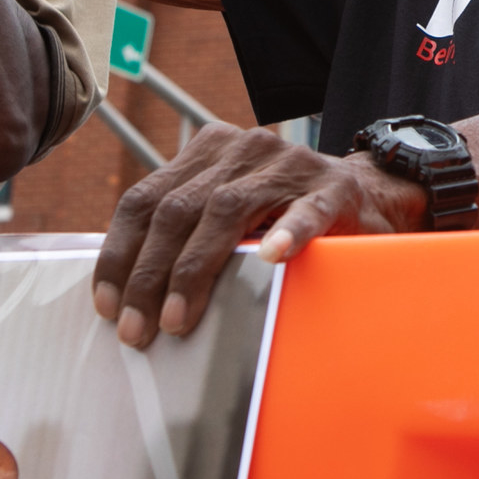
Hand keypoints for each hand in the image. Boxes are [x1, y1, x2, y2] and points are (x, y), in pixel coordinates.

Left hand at [94, 122, 422, 347]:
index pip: (145, 198)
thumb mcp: (229, 212)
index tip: (108, 305)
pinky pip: (307, 210)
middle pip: (177, 209)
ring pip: (226, 210)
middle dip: (150, 275)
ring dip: (196, 269)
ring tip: (180, 317)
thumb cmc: (285, 214)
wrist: (370, 193)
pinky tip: (271, 258)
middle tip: (139, 330)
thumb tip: (127, 293)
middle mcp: (242, 148)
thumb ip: (186, 232)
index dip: (120, 253)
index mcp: (208, 152)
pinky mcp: (333, 187)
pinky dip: (288, 232)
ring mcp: (289, 165)